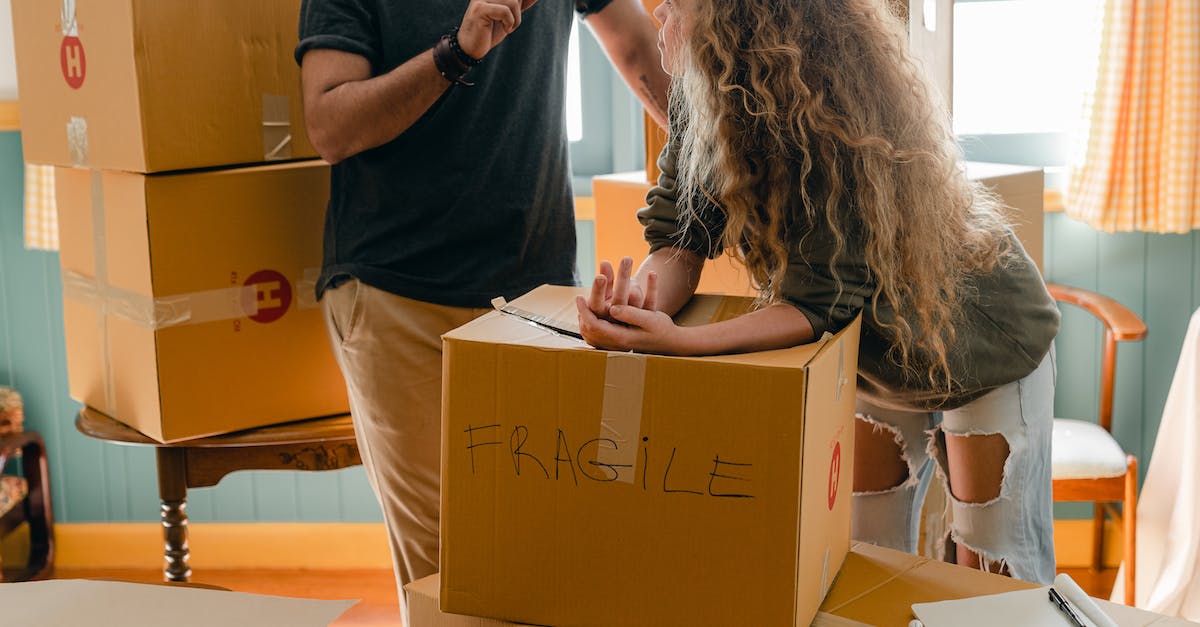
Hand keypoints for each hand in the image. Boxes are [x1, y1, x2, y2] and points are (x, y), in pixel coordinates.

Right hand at [457, 0, 537, 59]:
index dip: (525, 1)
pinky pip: (505, 11)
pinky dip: (509, 23)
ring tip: (507, 28)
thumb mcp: (510, 16)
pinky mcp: (480, 9)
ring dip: (515, 19)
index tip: (530, 3)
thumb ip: (520, 4)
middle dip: (519, 11)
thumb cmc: (490, 31)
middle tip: (512, 24)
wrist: (470, 47)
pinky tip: (505, 30)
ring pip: (513, 2)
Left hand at [576, 297, 693, 354]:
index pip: (594, 325)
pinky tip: (593, 314)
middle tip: (579, 299)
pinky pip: (601, 334)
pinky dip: (594, 324)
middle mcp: (616, 342)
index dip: (584, 311)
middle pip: (590, 330)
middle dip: (583, 314)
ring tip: (583, 306)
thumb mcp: (649, 318)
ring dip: (587, 318)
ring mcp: (618, 343)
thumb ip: (630, 313)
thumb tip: (612, 308)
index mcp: (621, 337)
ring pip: (594, 333)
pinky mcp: (620, 341)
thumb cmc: (662, 329)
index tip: (579, 296)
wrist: (672, 343)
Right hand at [585, 257, 657, 320]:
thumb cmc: (608, 313)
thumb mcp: (603, 300)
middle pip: (618, 300)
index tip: (601, 276)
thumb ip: (605, 282)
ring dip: (635, 285)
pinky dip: (652, 288)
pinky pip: (650, 303)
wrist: (625, 337)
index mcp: (600, 317)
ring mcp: (632, 321)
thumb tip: (605, 261)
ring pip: (634, 303)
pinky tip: (652, 273)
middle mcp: (616, 321)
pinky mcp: (647, 319)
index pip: (596, 304)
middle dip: (622, 279)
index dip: (598, 290)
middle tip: (626, 260)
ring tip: (631, 264)